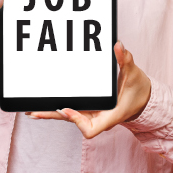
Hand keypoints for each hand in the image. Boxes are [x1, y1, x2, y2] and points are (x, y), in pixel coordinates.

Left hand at [28, 41, 151, 138]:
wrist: (141, 98)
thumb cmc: (138, 90)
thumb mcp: (133, 74)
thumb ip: (125, 59)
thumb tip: (117, 45)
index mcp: (109, 116)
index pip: (89, 128)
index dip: (76, 120)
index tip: (66, 109)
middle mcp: (97, 117)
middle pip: (71, 120)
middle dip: (52, 115)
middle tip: (34, 112)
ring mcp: (91, 114)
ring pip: (67, 115)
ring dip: (50, 112)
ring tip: (31, 110)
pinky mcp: (87, 108)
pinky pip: (69, 109)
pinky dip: (57, 106)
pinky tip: (44, 103)